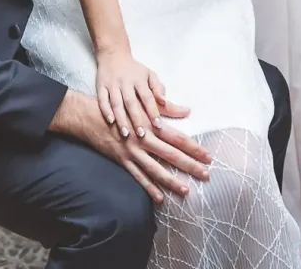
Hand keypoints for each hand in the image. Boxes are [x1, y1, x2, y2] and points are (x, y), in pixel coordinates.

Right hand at [50, 90, 211, 204]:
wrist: (92, 114)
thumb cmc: (121, 105)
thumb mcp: (143, 103)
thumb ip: (166, 107)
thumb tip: (187, 109)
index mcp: (150, 124)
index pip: (178, 137)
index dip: (194, 147)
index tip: (207, 155)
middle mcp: (143, 139)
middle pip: (171, 154)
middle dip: (190, 165)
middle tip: (206, 174)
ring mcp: (132, 152)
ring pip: (156, 169)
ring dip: (172, 181)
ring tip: (187, 190)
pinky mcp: (122, 160)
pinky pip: (138, 177)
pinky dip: (149, 188)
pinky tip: (160, 198)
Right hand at [96, 49, 188, 138]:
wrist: (113, 54)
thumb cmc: (135, 69)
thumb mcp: (149, 74)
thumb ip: (158, 87)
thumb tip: (165, 101)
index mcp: (139, 79)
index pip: (147, 96)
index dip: (153, 110)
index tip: (158, 125)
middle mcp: (125, 82)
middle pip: (131, 102)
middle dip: (136, 118)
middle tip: (142, 135)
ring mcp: (112, 84)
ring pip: (116, 103)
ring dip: (121, 118)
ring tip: (126, 133)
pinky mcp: (101, 86)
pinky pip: (102, 99)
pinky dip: (106, 110)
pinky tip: (110, 121)